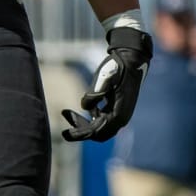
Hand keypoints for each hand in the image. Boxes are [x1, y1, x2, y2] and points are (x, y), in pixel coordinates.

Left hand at [62, 27, 151, 142]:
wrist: (131, 60)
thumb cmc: (116, 69)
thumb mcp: (103, 80)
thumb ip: (93, 95)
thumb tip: (85, 108)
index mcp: (118, 115)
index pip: (95, 132)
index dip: (79, 134)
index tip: (65, 133)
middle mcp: (121, 118)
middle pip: (97, 134)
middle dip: (80, 130)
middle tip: (65, 121)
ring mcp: (121, 114)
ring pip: (100, 128)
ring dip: (85, 124)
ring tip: (68, 113)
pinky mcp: (118, 109)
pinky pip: (103, 120)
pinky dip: (92, 118)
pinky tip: (87, 107)